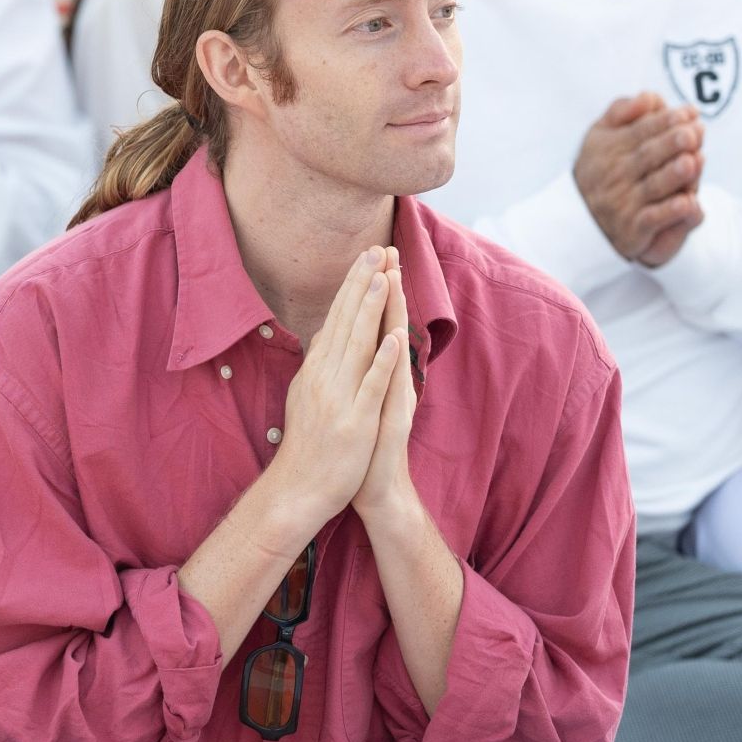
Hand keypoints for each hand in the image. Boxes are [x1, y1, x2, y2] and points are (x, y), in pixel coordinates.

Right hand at [261, 248, 398, 543]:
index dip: (351, 287)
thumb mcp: (306, 395)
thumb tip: (324, 333)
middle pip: (345, 322)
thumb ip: (318, 363)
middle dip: (361, 285)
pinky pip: (370, 386)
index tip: (365, 257)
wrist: (300, 489)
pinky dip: (382, 360)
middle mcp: (324, 376)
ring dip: (370, 310)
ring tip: (383, 278)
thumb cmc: (309, 444)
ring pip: (357, 345)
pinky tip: (393, 337)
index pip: (335, 318)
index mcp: (316, 369)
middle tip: (376, 250)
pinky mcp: (355, 421)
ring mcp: (339, 397)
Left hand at [351, 252, 418, 522]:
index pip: (376, 323)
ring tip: (394, 277)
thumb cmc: (362, 446)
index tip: (373, 256)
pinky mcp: (392, 419)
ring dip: (394, 312)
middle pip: (388, 326)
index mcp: (377, 373)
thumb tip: (348, 341)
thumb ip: (357, 370)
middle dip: (387, 289)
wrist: (375, 490)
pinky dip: (392, 361)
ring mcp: (393, 398)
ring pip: (393, 347)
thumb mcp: (356, 400)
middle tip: (388, 251)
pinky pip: (392, 385)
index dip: (375, 291)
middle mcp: (390, 380)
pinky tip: (394, 338)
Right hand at [575, 94, 705, 266]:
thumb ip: (623, 111)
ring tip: (692, 161)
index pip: (639, 132)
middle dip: (670, 144)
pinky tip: (688, 202)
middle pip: (647, 157)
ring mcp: (623, 204)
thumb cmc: (602, 169)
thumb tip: (651, 96)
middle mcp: (614, 176)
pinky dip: (670, 213)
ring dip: (673, 176)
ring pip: (653, 187)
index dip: (663, 122)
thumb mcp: (601, 135)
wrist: (581, 219)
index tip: (688, 113)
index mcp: (608, 148)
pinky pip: (653, 220)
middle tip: (693, 133)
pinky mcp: (633, 230)